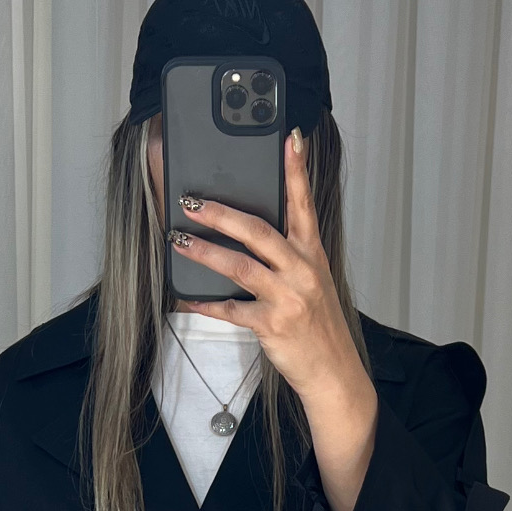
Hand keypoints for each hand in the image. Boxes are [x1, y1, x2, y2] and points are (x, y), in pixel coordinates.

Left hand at [171, 126, 379, 510]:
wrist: (334, 373)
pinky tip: (184, 295)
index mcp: (312, 255)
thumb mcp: (313, 284)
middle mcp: (302, 270)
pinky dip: (203, 301)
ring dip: (204, 251)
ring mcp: (288, 297)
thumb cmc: (318, 327)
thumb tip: (249, 234)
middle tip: (191, 200)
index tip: (288, 137)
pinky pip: (229, 308)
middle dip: (221, 212)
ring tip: (177, 240)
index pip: (304, 204)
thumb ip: (288, 257)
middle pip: (258, 230)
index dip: (296, 169)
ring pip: (239, 265)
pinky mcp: (272, 325)